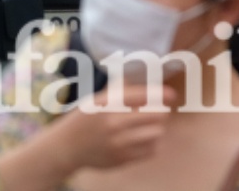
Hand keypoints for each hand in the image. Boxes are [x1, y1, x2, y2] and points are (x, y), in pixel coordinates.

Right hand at [60, 83, 174, 169]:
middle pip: (155, 116)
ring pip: (156, 134)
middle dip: (161, 112)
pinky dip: (152, 144)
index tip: (171, 94)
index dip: (160, 94)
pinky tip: (143, 139)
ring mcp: (119, 143)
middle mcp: (113, 123)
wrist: (67, 146)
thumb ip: (118, 91)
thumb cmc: (84, 119)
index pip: (141, 95)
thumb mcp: (96, 100)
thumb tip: (141, 79)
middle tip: (159, 111)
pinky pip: (150, 151)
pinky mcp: (123, 159)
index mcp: (106, 103)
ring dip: (157, 129)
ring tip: (150, 126)